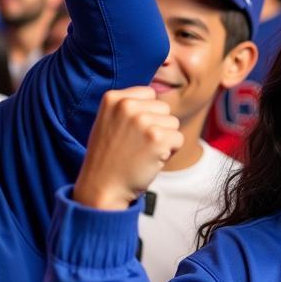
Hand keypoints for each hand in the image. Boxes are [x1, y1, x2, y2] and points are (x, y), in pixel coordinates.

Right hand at [73, 87, 182, 209]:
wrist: (102, 187)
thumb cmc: (109, 158)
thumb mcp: (110, 122)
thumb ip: (130, 106)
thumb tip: (156, 94)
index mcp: (113, 98)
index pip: (150, 94)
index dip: (147, 115)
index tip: (131, 132)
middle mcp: (127, 105)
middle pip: (164, 109)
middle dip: (157, 127)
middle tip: (137, 145)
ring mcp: (142, 121)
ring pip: (173, 123)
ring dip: (164, 140)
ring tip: (143, 152)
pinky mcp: (157, 138)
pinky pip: (178, 140)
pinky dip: (169, 153)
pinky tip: (150, 160)